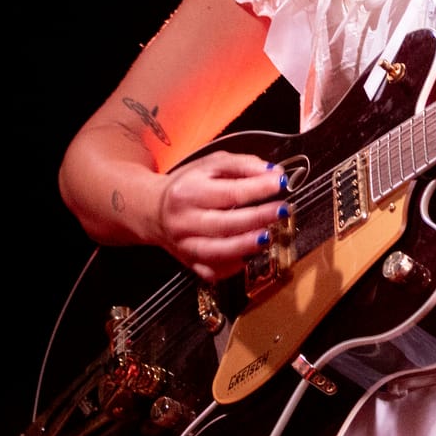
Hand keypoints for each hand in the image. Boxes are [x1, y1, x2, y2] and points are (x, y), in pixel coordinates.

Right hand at [154, 151, 289, 281]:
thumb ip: (242, 165)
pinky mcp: (189, 264)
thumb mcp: (210, 164)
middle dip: (259, 218)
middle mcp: (184, 221)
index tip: (280, 183)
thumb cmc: (187, 184)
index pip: (229, 193)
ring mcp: (185, 246)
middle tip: (282, 209)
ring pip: (220, 252)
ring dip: (249, 245)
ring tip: (270, 234)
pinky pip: (215, 271)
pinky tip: (250, 253)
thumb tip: (274, 173)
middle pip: (226, 224)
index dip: (258, 189)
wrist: (152, 210)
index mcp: (188, 192)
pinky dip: (235, 265)